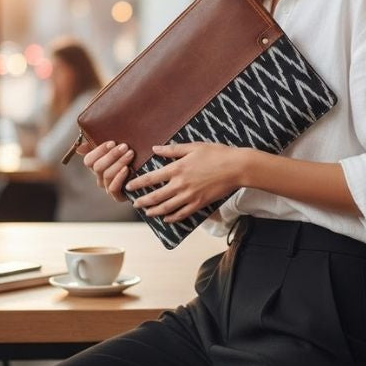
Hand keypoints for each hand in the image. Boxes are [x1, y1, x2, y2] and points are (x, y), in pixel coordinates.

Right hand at [79, 140, 133, 201]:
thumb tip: (80, 149)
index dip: (99, 151)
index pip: (89, 160)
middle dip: (112, 155)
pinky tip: (127, 169)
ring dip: (119, 163)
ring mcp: (108, 187)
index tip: (113, 142)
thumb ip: (98, 146)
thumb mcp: (115, 150)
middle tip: (125, 146)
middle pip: (98, 167)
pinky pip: (113, 188)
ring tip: (130, 154)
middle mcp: (99, 178)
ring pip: (107, 175)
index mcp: (96, 166)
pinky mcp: (117, 196)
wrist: (145, 176)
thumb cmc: (128, 157)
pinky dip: (120, 177)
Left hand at [124, 142, 245, 222]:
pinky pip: (182, 214)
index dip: (138, 184)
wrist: (236, 167)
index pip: (151, 179)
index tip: (129, 187)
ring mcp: (190, 196)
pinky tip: (166, 218)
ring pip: (166, 208)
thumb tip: (154, 148)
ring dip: (154, 211)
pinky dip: (172, 217)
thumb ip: (172, 150)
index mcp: (177, 168)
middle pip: (155, 196)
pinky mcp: (199, 203)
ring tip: (147, 212)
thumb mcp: (193, 147)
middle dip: (143, 201)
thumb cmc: (216, 153)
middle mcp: (180, 184)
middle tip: (135, 204)